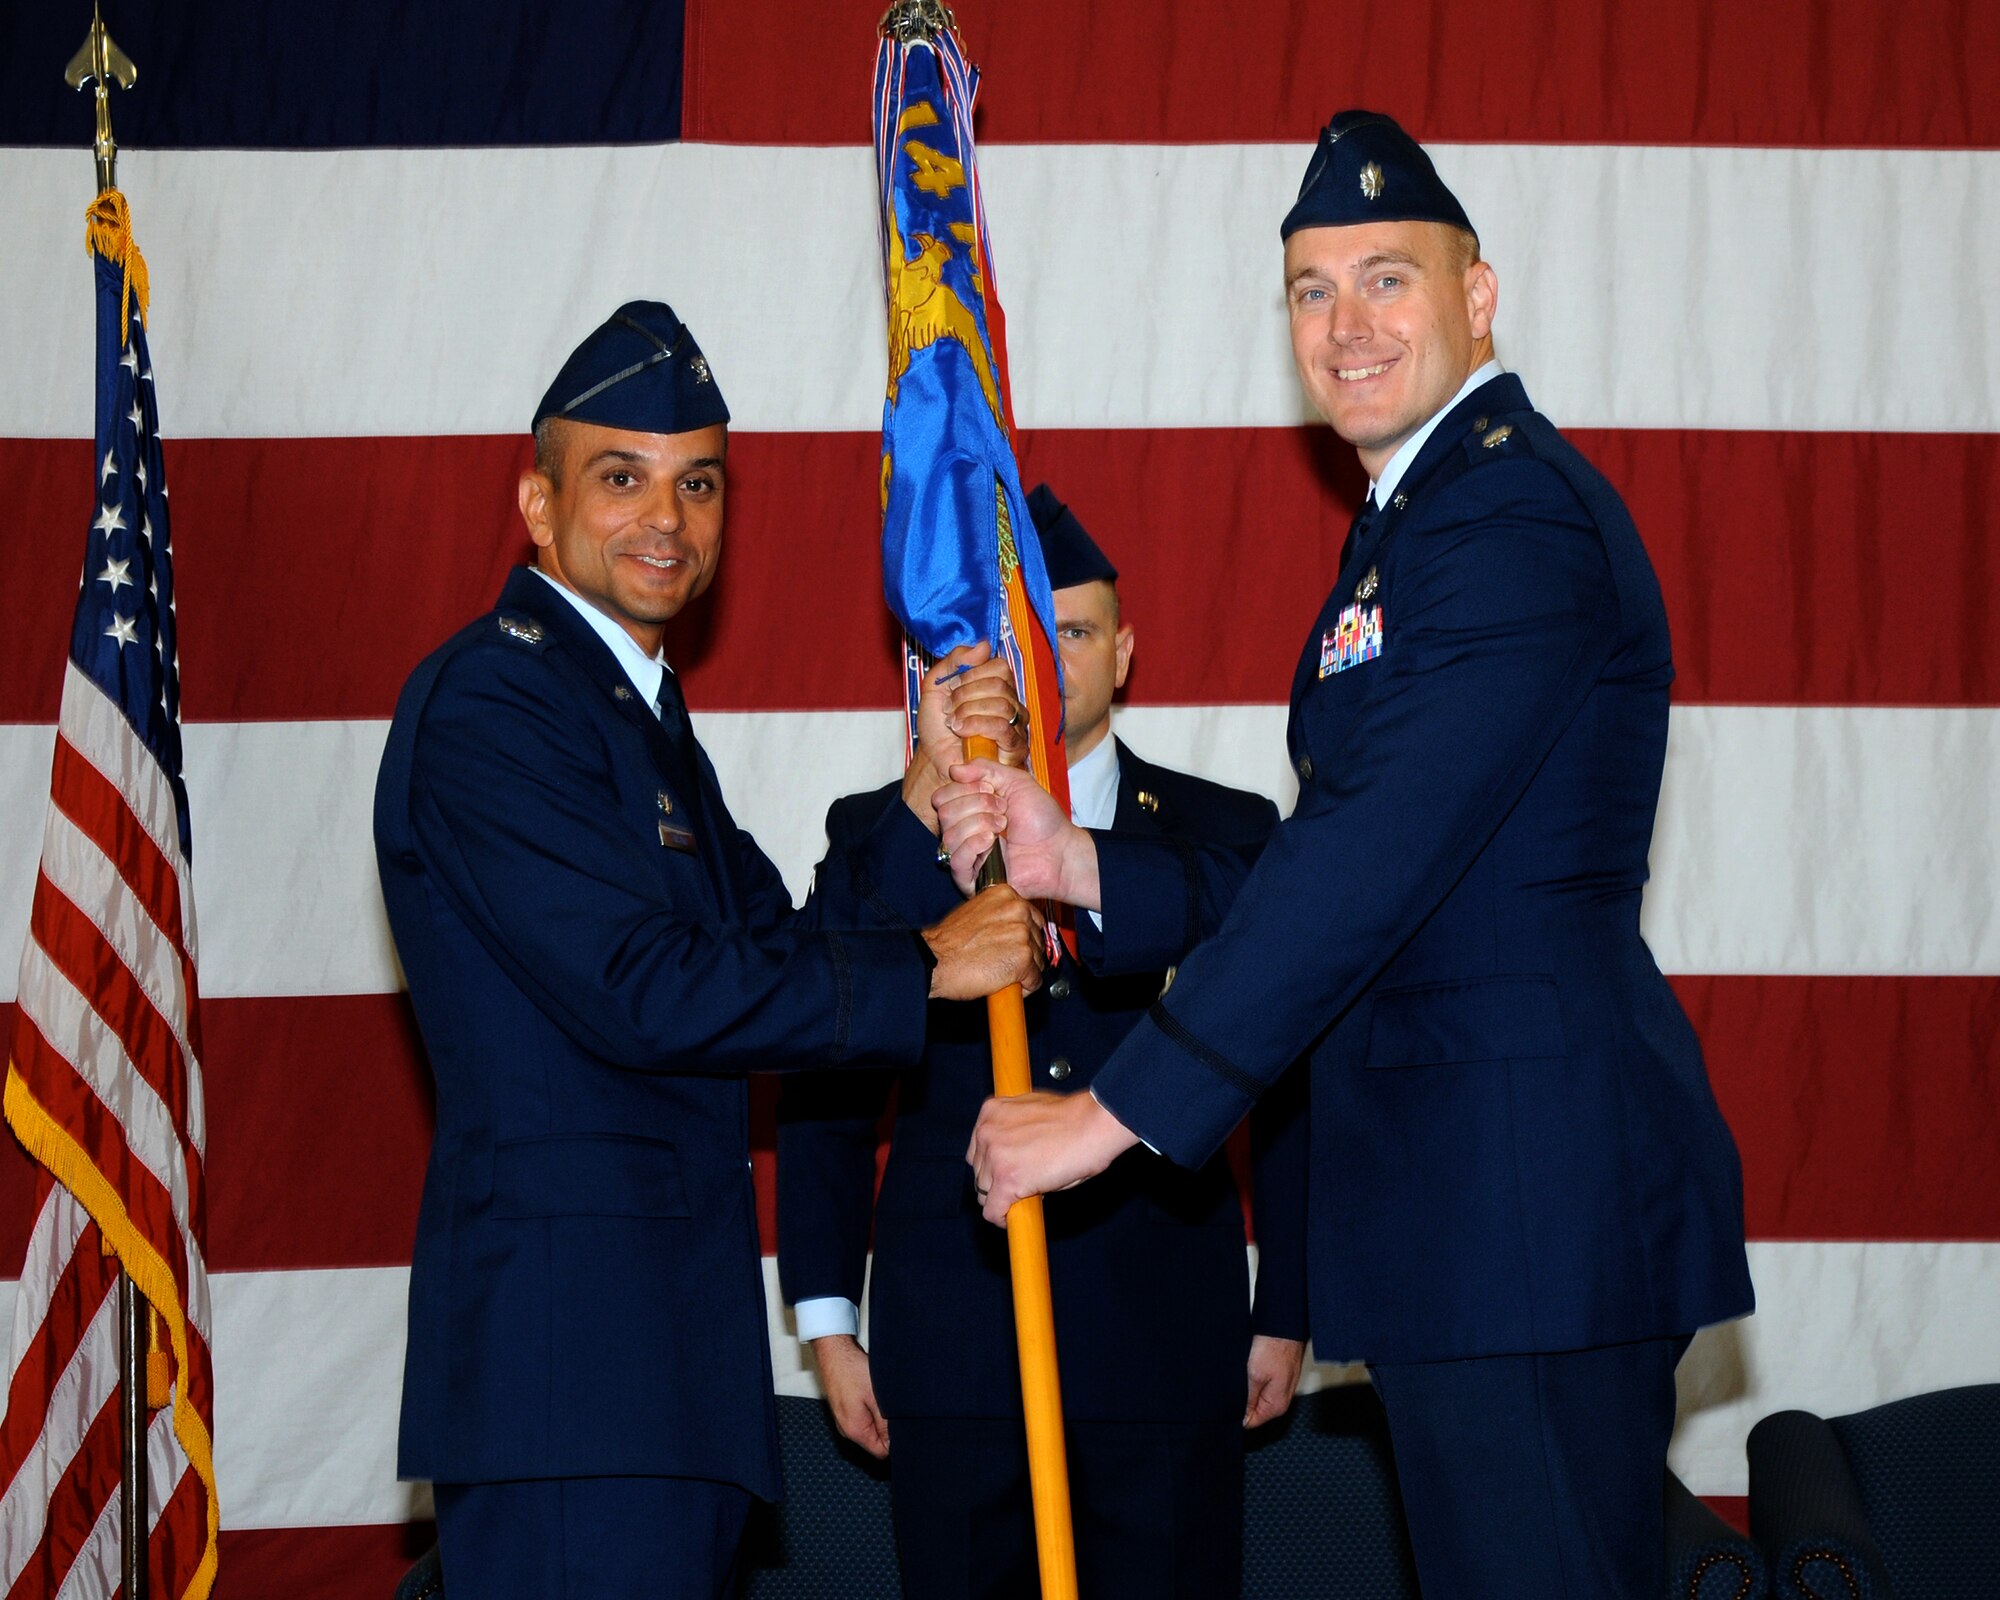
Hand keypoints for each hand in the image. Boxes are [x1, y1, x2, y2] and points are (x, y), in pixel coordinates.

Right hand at [810, 1335, 888, 1457]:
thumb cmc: (852, 1370)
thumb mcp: (877, 1398)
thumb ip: (885, 1424)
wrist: (834, 1352)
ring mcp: (843, 1419)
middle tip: (891, 1406)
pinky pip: (861, 1417)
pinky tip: (871, 1393)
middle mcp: (846, 1429)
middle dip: (887, 1428)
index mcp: (854, 1430)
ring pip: (869, 1427)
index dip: (895, 1442)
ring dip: (878, 1416)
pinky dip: (870, 1409)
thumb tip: (895, 1442)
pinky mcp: (843, 1410)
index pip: (881, 1452)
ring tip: (879, 1397)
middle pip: (875, 1440)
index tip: (901, 1425)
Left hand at [904, 644, 1030, 830]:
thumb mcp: (935, 687)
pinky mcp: (1016, 747)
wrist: (934, 761)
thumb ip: (953, 662)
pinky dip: (977, 726)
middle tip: (949, 709)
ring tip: (953, 724)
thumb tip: (983, 645)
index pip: (999, 666)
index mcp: (996, 686)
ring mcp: (1016, 725)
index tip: (951, 687)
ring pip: (1002, 704)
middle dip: (966, 695)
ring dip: (969, 712)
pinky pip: (1003, 727)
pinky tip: (962, 733)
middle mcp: (1011, 703)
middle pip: (999, 683)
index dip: (971, 674)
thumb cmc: (938, 728)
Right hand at [922, 885, 1047, 998]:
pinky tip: (1003, 984)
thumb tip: (1010, 928)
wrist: (934, 960)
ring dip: (1024, 971)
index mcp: (1006, 895)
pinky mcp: (1024, 960)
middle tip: (1002, 961)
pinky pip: (1035, 980)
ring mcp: (1023, 935)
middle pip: (1038, 939)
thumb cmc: (948, 942)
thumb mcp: (974, 912)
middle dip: (1025, 953)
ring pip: (1039, 961)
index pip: (1032, 917)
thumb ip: (997, 915)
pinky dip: (1023, 988)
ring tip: (999, 972)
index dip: (1022, 936)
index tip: (1012, 945)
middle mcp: (1018, 910)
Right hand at [934, 759, 1098, 906]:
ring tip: (1003, 826)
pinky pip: (956, 861)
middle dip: (976, 805)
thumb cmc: (1042, 818)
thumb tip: (954, 770)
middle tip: (1003, 810)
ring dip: (979, 824)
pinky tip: (991, 841)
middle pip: (943, 813)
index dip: (965, 789)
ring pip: (949, 835)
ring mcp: (967, 856)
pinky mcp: (972, 879)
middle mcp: (963, 832)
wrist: (1059, 849)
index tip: (993, 790)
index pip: (941, 796)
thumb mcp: (1015, 781)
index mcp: (968, 810)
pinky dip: (973, 845)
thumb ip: (984, 768)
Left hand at [966, 1089, 1137, 1224]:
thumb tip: (1012, 1153)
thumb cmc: (1074, 1118)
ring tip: (1025, 1196)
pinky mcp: (1007, 1180)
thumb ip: (1014, 1130)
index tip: (1004, 1173)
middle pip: (978, 1171)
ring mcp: (995, 1157)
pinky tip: (1012, 1218)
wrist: (1093, 1125)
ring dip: (1001, 1197)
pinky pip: (992, 1210)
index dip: (992, 1164)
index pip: (977, 1148)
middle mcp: (986, 1132)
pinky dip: (1001, 1218)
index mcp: (991, 1111)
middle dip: (996, 1181)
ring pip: (983, 1192)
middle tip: (1021, 1184)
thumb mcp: (1032, 1112)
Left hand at [1243, 1335, 1305, 1427]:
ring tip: (1243, 1375)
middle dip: (1242, 1400)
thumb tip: (1243, 1420)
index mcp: (1276, 1406)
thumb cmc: (1273, 1348)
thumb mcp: (1255, 1376)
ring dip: (1247, 1388)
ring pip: (1256, 1396)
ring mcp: (1280, 1389)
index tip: (1228, 1401)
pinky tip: (1249, 1369)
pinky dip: (1253, 1380)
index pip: (1250, 1422)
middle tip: (1235, 1384)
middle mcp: (1280, 1401)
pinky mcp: (1278, 1378)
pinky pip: (1261, 1386)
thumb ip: (1248, 1400)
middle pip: (1254, 1410)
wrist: (1284, 1326)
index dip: (1237, 1414)